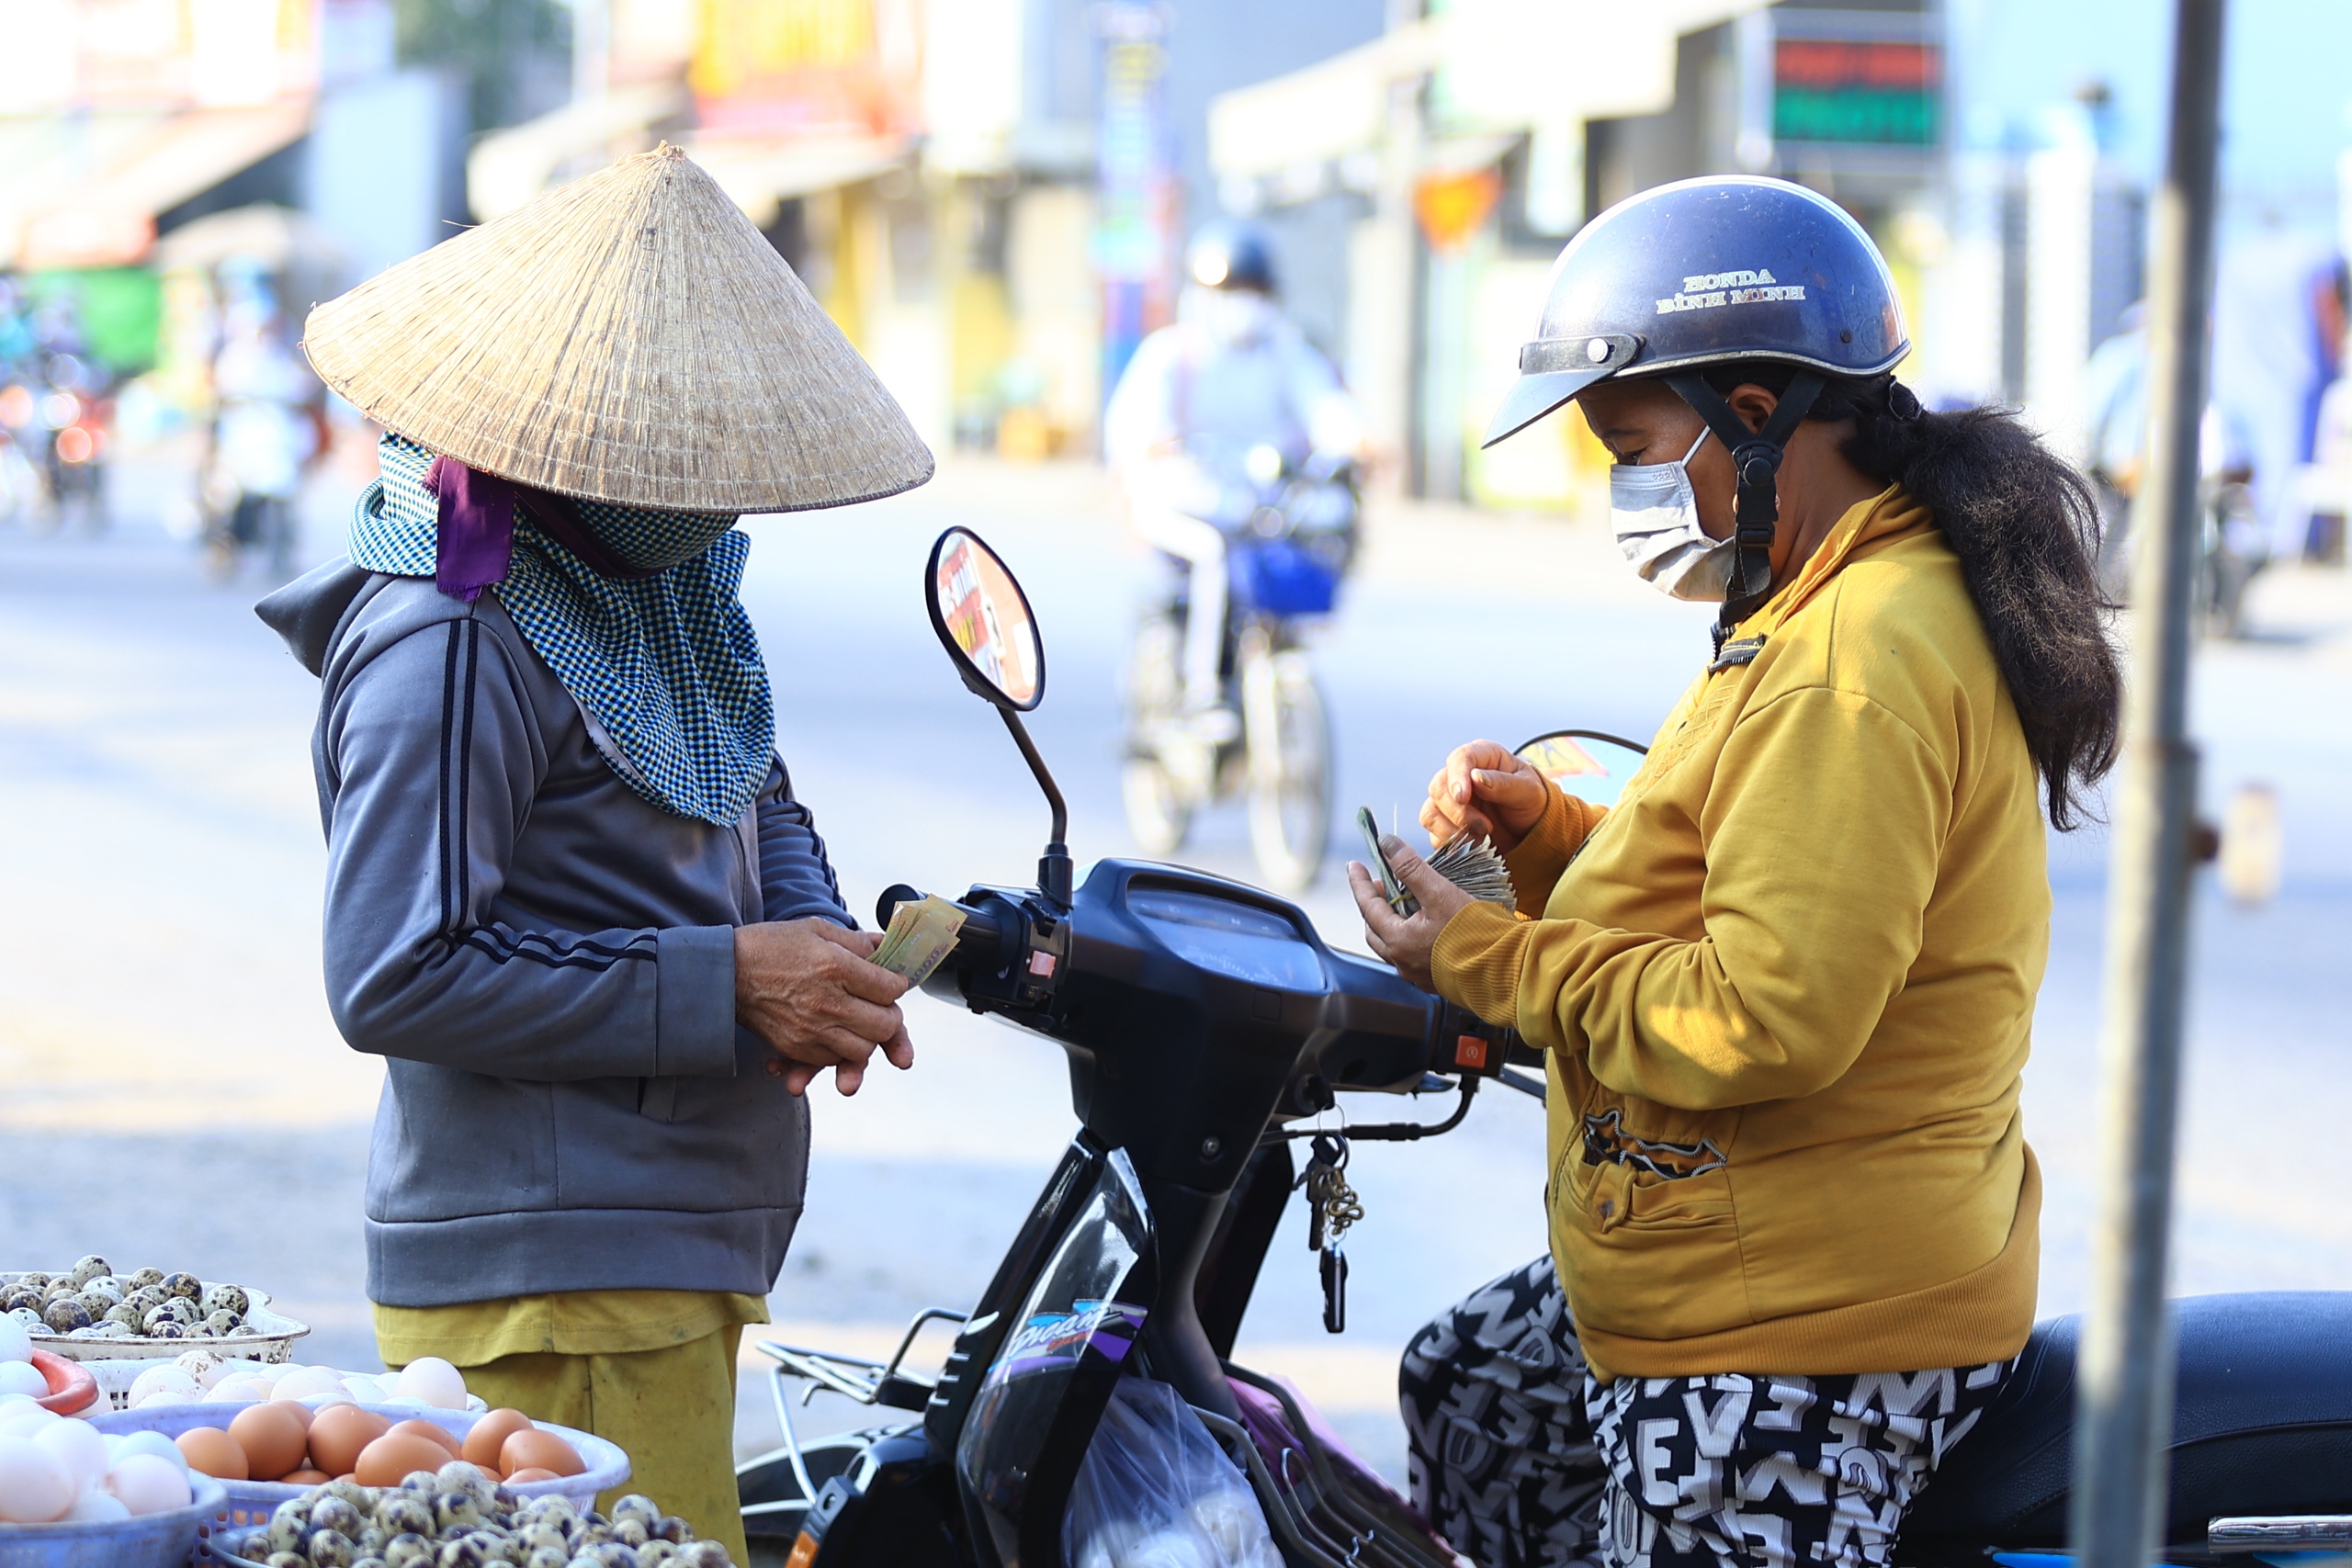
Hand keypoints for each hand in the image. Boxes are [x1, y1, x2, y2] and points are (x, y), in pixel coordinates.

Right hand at [734, 919, 914, 1095]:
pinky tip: (836, 1034)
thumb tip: (885, 945)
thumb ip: (855, 941)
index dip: (897, 985)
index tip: (892, 983)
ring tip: (859, 1023)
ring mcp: (810, 1030)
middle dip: (891, 1018)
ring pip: (863, 1051)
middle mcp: (826, 1003)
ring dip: (867, 1039)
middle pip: (884, 1026)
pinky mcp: (795, 1047)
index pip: (890, 988)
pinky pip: (832, 1060)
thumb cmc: (769, 947)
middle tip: (882, 1008)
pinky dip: (840, 1051)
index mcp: (835, 967)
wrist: (724, 972)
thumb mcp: (815, 930)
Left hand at [1347, 834, 1472, 991]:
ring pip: (1392, 946)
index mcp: (1398, 941)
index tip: (1354, 866)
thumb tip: (1387, 844)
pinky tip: (1423, 928)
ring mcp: (1417, 974)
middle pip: (1375, 930)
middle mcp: (1402, 962)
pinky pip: (1410, 957)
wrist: (1505, 970)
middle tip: (1380, 885)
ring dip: (1390, 923)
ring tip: (1403, 903)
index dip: (1359, 883)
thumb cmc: (1474, 933)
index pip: (1368, 906)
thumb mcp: (1440, 892)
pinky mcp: (1435, 979)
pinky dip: (1408, 938)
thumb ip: (1411, 867)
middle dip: (1373, 905)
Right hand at [1421, 740, 1548, 853]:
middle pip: (1438, 787)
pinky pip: (1434, 834)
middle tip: (1485, 828)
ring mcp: (1450, 801)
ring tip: (1480, 839)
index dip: (1457, 777)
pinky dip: (1451, 843)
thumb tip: (1475, 777)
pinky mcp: (1445, 824)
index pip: (1460, 758)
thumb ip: (1504, 784)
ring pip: (1431, 812)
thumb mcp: (1528, 791)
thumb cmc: (1532, 803)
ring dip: (1452, 830)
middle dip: (1459, 812)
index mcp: (1483, 757)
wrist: (1531, 830)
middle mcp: (1460, 776)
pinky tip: (1472, 846)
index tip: (1463, 798)